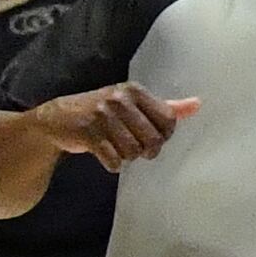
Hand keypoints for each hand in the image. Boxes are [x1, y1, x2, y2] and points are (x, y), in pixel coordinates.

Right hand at [29, 85, 197, 168]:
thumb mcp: (134, 104)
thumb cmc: (103, 112)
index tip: (153, 138)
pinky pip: (113, 160)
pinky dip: (113, 165)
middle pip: (153, 139)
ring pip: (133, 151)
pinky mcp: (88, 133)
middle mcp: (120, 100)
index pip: (169, 120)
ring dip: (127, 157)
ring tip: (117, 149)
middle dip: (146, 150)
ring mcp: (102, 116)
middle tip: (134, 148)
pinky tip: (106, 156)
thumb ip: (166, 106)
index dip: (165, 136)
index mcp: (135, 91)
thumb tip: (198, 105)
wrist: (57, 118)